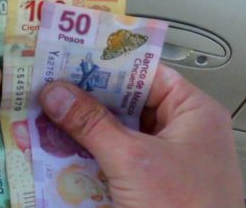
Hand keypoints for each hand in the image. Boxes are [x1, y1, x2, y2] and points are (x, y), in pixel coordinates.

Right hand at [39, 65, 243, 207]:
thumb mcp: (133, 161)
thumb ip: (92, 123)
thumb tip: (59, 93)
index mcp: (196, 112)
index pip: (146, 71)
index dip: (106, 64)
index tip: (68, 58)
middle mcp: (187, 132)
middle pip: (130, 102)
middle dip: (89, 99)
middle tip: (50, 88)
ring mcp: (172, 162)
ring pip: (122, 134)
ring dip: (88, 130)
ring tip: (49, 117)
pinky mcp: (157, 188)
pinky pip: (122, 162)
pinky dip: (95, 157)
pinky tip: (63, 153)